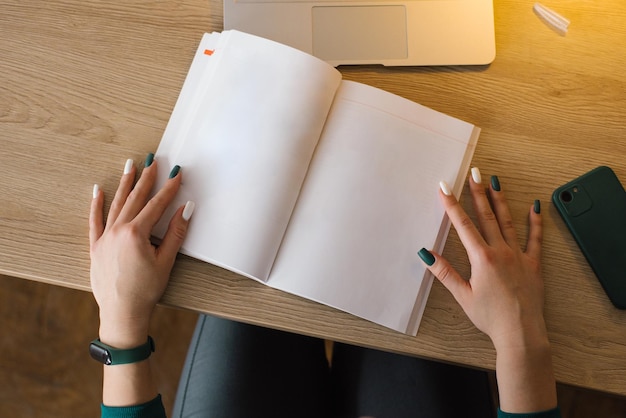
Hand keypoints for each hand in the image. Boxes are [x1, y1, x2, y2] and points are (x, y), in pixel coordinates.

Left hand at [89, 156, 193, 347]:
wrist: (122, 313)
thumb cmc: (145, 290)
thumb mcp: (166, 261)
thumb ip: (176, 233)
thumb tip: (186, 210)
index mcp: (136, 234)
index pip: (156, 205)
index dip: (169, 189)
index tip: (176, 174)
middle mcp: (117, 231)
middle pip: (135, 198)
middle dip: (146, 179)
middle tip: (153, 162)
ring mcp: (104, 238)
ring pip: (116, 204)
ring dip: (124, 184)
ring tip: (130, 166)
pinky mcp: (95, 247)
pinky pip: (94, 221)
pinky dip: (96, 205)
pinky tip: (98, 191)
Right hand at [420, 168, 544, 350]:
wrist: (520, 332)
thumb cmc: (490, 317)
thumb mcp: (463, 295)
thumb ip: (444, 272)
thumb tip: (425, 254)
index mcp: (481, 258)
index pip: (463, 225)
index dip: (452, 204)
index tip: (444, 188)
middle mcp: (500, 251)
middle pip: (486, 216)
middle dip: (477, 193)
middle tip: (473, 173)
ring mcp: (518, 255)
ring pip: (507, 221)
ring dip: (499, 200)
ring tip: (494, 181)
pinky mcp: (533, 263)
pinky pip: (534, 238)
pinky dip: (534, 221)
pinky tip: (533, 206)